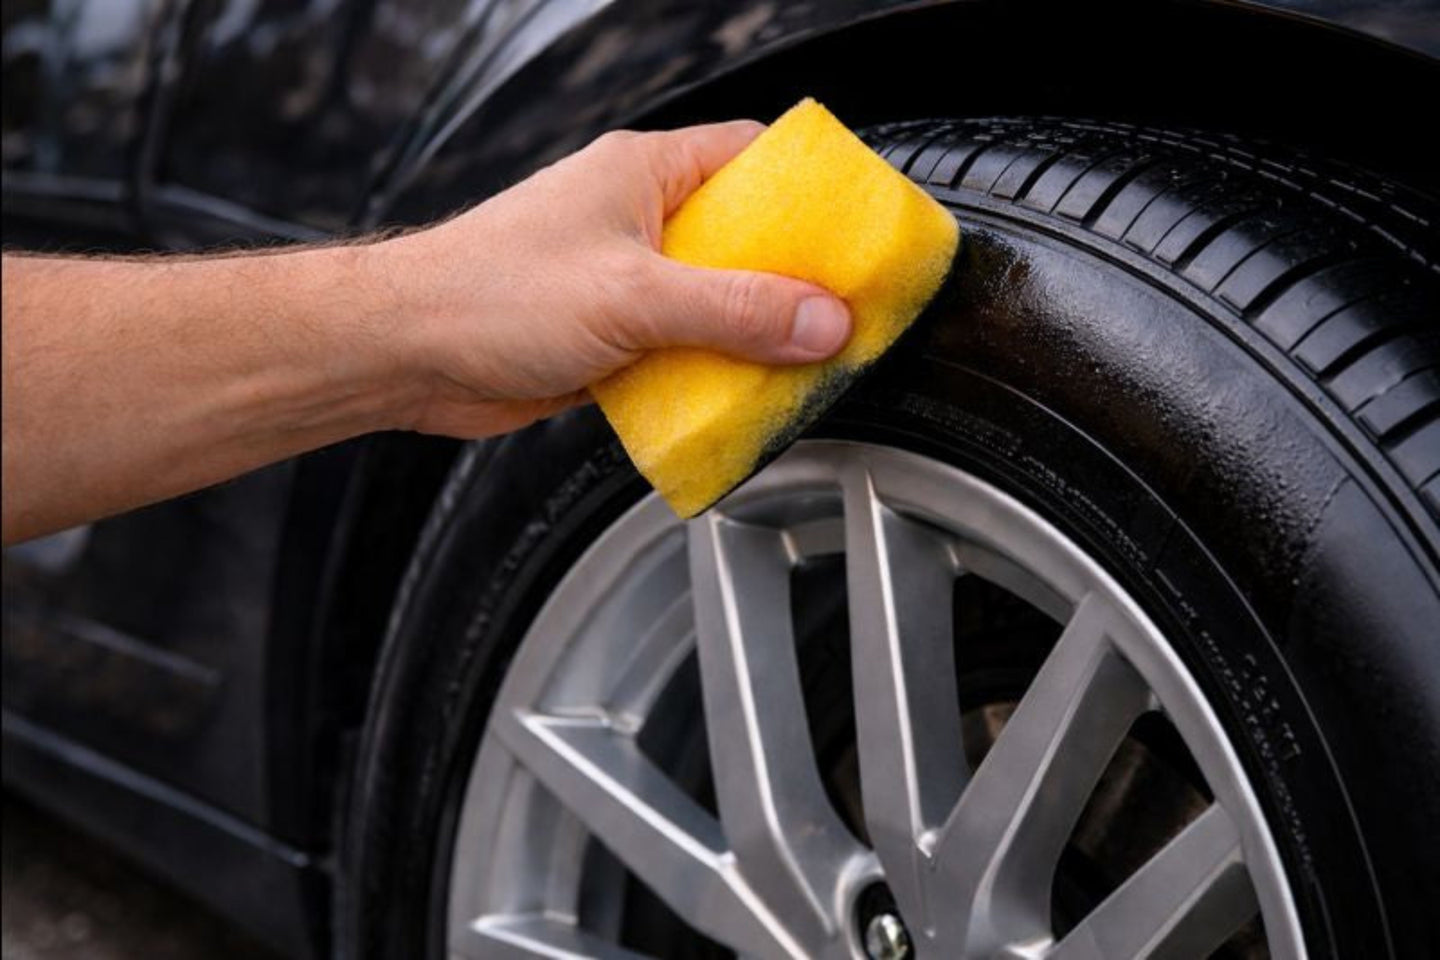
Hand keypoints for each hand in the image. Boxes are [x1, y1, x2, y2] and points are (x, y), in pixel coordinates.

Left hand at [371, 120, 853, 436]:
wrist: (406, 355)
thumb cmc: (489, 293)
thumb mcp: (631, 295)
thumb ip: (733, 309)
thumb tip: (821, 320)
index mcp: (645, 173)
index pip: (752, 158)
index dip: (811, 191)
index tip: (858, 230)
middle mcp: (639, 221)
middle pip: (745, 242)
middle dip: (790, 282)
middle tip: (840, 314)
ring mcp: (625, 282)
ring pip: (716, 305)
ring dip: (751, 339)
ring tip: (799, 366)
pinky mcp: (612, 338)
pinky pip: (684, 352)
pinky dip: (711, 376)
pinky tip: (736, 400)